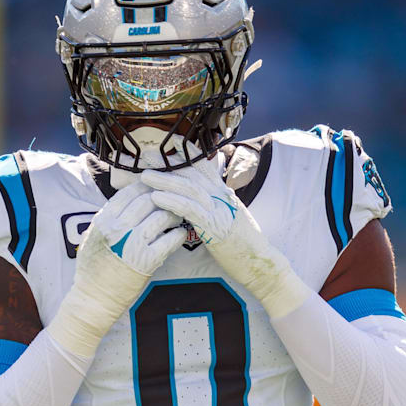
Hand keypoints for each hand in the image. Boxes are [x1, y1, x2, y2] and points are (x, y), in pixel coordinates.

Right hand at [84, 181, 188, 276]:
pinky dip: (178, 233)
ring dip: (173, 213)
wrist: (94, 299)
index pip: (129, 192)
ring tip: (177, 215)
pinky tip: (179, 234)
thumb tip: (127, 198)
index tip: (154, 187)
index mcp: (104, 220)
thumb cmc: (92, 268)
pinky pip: (171, 238)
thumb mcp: (93, 236)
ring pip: (162, 215)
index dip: (145, 186)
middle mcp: (118, 229)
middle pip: (147, 200)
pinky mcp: (148, 260)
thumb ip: (108, 217)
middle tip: (171, 199)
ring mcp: (134, 244)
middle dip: (162, 197)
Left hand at [140, 154, 311, 318]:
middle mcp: (222, 196)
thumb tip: (202, 194)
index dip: (187, 153)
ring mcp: (219, 210)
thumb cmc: (244, 243)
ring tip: (145, 176)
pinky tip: (156, 198)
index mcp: (224, 193)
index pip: (204, 166)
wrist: (260, 262)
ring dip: (165, 180)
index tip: (169, 144)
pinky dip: (172, 201)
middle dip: (168, 163)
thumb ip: (217, 202)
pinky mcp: (215, 227)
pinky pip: (190, 209)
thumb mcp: (231, 215)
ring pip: (189, 188)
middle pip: (192, 172)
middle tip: (147, 156)